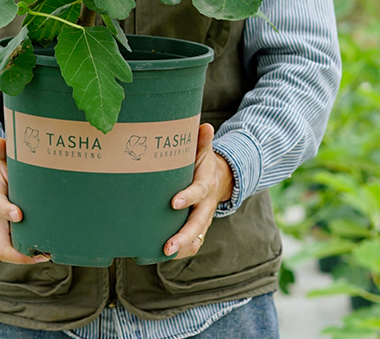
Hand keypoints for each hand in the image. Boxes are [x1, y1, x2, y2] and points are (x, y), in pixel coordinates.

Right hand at [0, 137, 50, 263]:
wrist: (0, 181)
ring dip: (29, 255)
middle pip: (3, 245)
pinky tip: (52, 250)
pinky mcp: (16, 233)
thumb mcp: (3, 160)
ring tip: (50, 253)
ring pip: (13, 251)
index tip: (19, 214)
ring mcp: (7, 228)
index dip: (6, 211)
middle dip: (20, 252)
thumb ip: (2, 152)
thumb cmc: (6, 171)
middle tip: (41, 251)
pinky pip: (22, 247)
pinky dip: (34, 252)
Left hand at [163, 123, 233, 259]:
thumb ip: (202, 140)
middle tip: (167, 246)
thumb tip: (204, 126)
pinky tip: (160, 255)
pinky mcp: (198, 228)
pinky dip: (181, 252)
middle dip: (183, 236)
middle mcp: (205, 206)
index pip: (197, 192)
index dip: (187, 197)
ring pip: (196, 239)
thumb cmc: (203, 164)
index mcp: (205, 185)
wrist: (219, 180)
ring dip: (182, 249)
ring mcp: (202, 219)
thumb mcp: (203, 151)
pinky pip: (192, 244)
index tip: (173, 203)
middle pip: (197, 224)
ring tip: (163, 255)